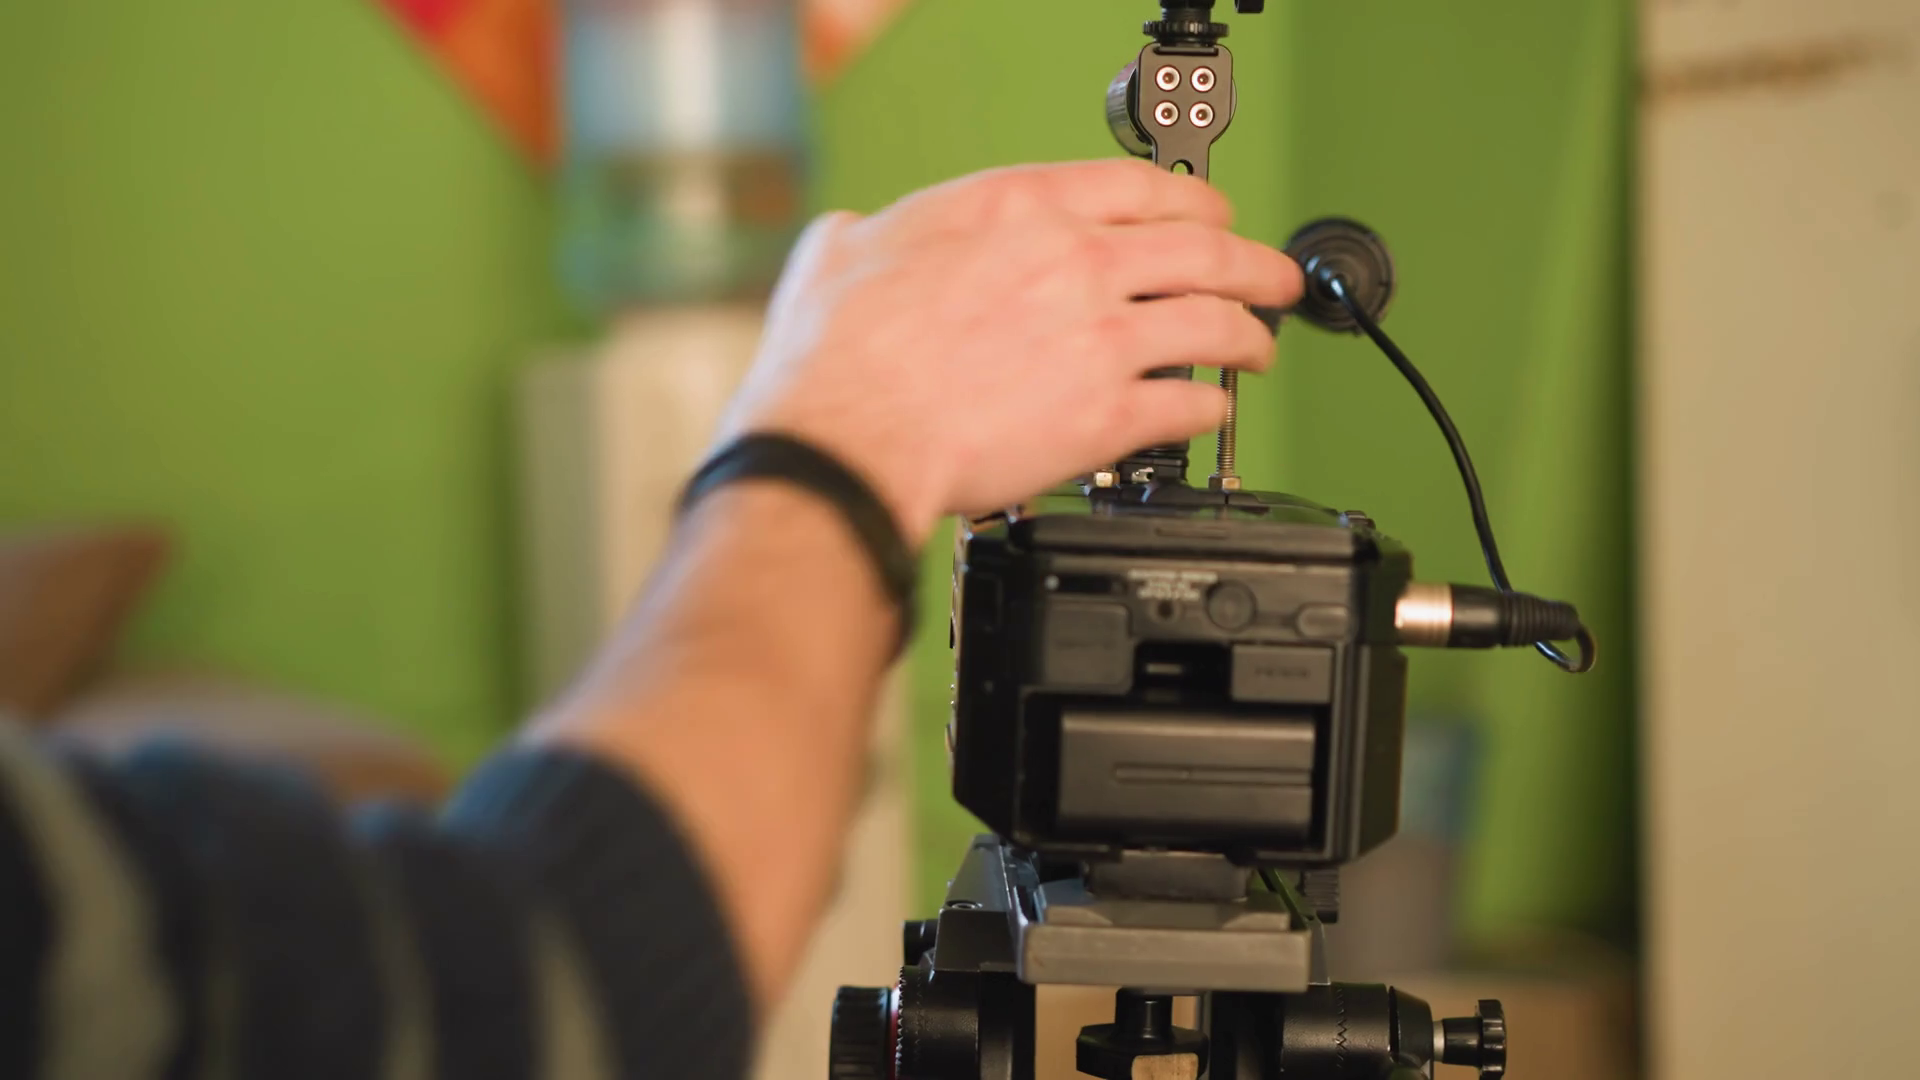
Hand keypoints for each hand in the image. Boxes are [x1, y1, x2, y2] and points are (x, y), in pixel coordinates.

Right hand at [716, 159, 1304, 545]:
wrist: (850, 440)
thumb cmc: (838, 359)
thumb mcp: (842, 252)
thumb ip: (879, 235)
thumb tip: (864, 237)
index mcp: (1018, 209)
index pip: (1139, 186)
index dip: (1193, 201)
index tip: (1211, 214)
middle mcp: (1075, 262)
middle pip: (1202, 248)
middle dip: (1254, 263)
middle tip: (1275, 277)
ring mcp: (1100, 338)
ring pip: (1213, 323)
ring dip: (1250, 335)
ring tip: (1261, 347)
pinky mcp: (1107, 416)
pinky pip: (1188, 405)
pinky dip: (1211, 408)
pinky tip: (1214, 412)